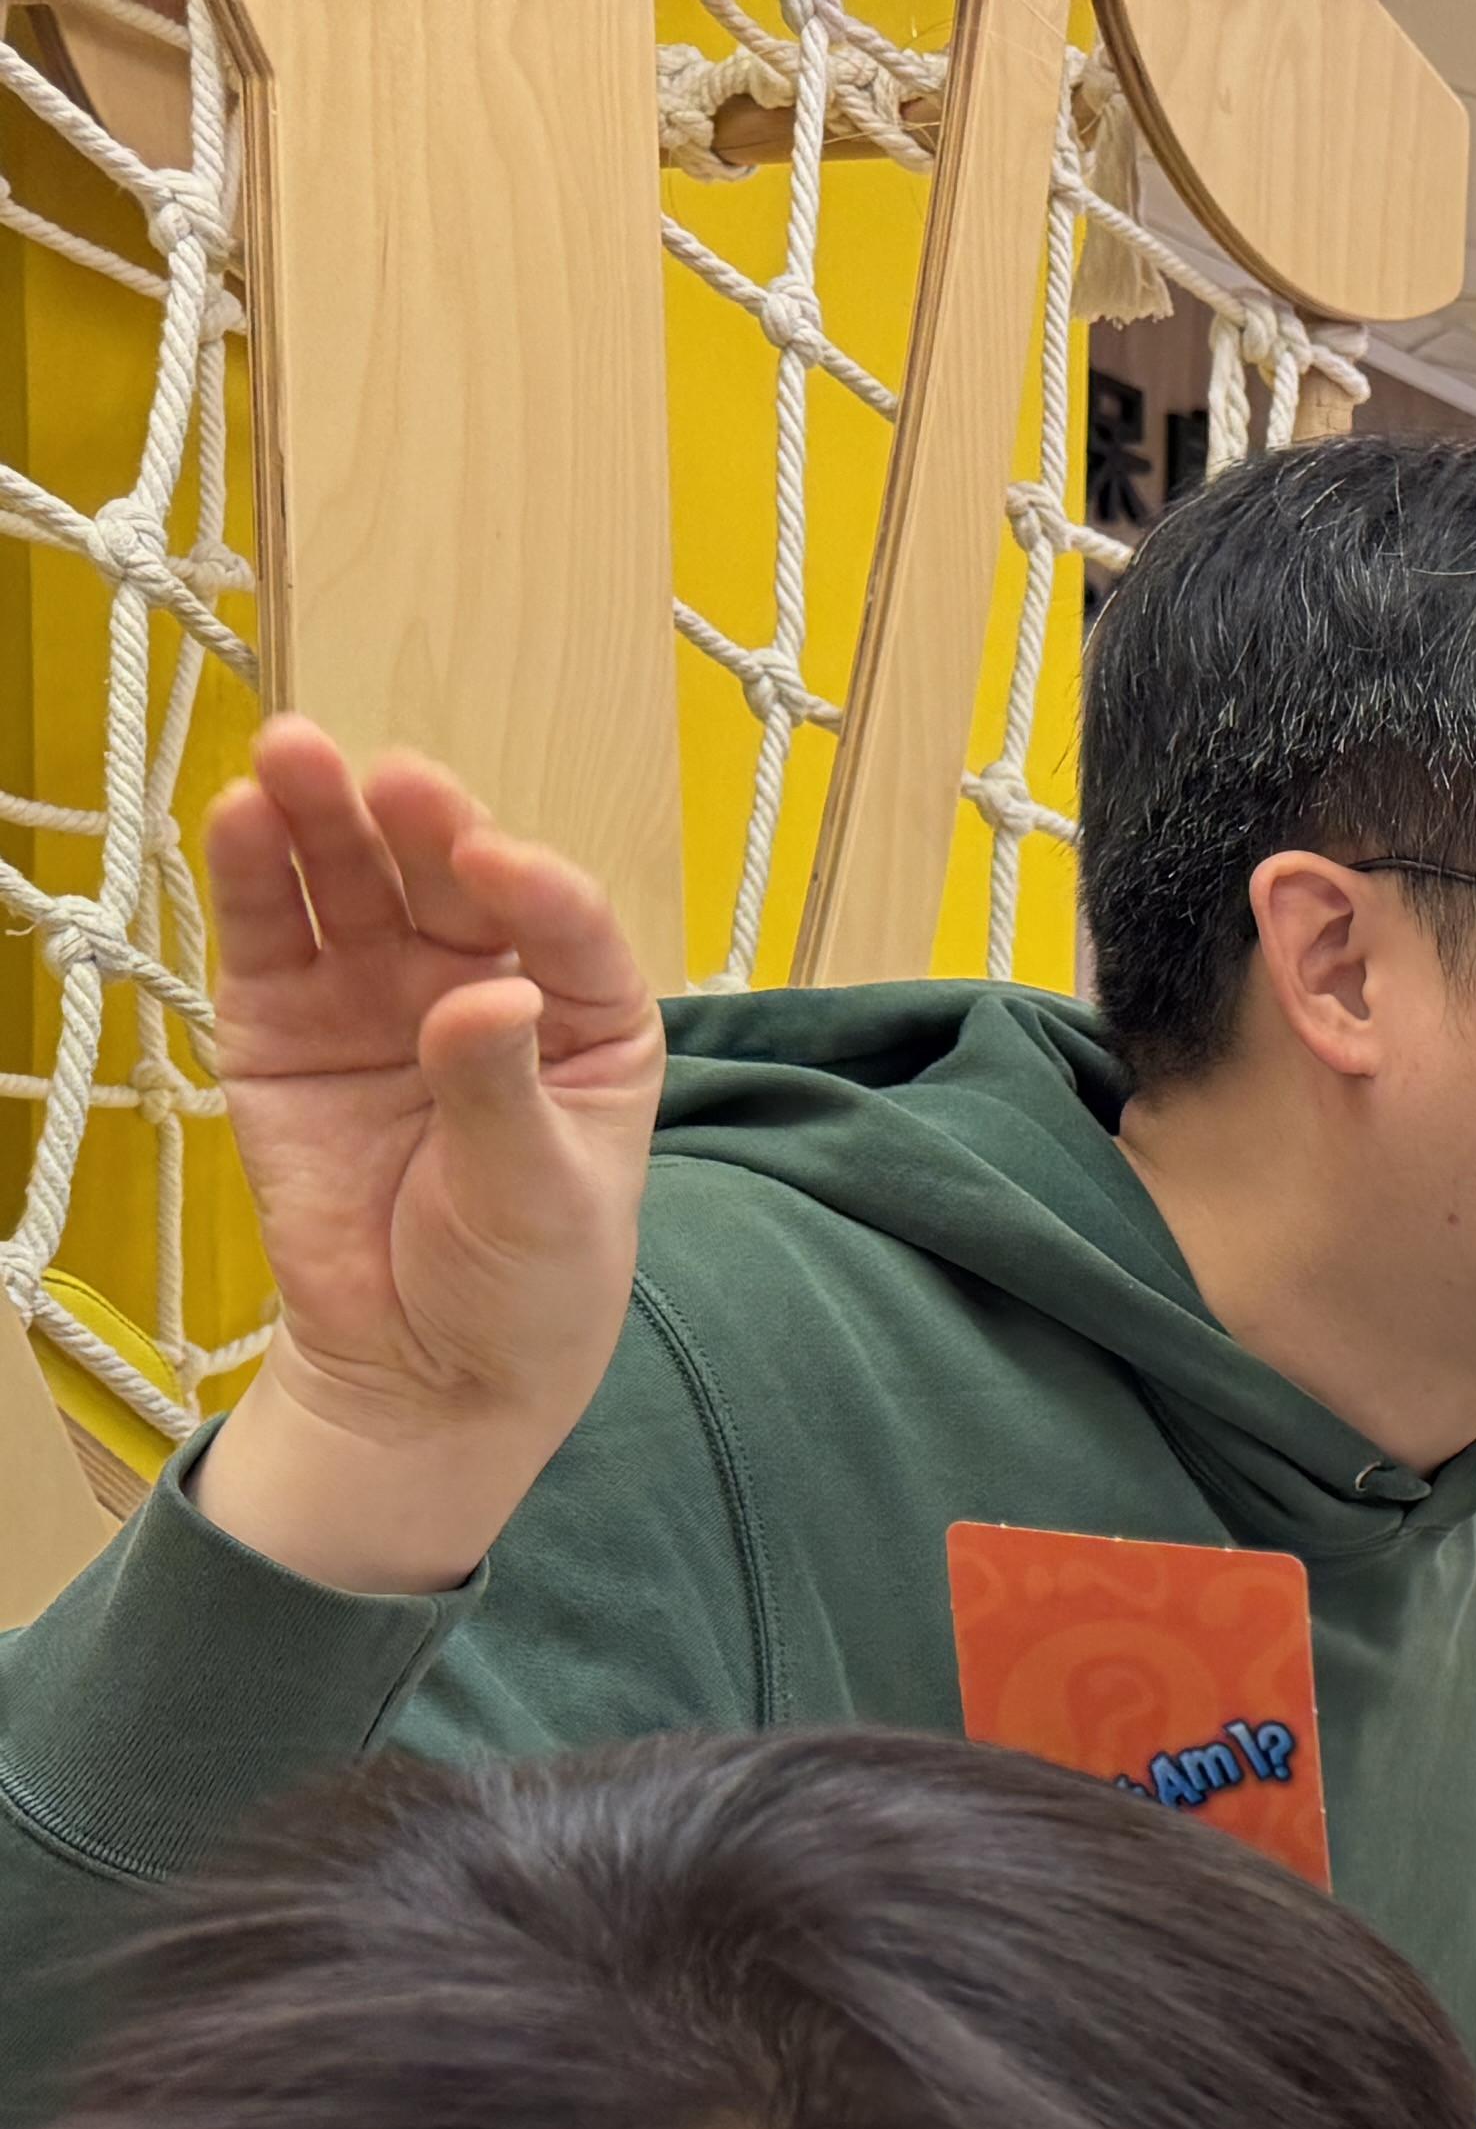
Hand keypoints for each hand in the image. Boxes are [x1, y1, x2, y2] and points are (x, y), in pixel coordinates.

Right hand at [186, 721, 666, 1596]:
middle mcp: (481, 985)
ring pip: (353, 885)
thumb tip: (485, 997)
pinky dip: (251, 874)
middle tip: (396, 785)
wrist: (420, 1371)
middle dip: (424, 830)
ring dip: (323, 817)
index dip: (534, 889)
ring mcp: (376, 995)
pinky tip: (240, 813)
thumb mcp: (537, 1194)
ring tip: (294, 756)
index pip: (567, 932)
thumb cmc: (521, 1283)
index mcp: (583, 1022)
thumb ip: (501, 1091)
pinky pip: (269, 933)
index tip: (500, 866)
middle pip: (451, 885)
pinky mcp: (284, 1022)